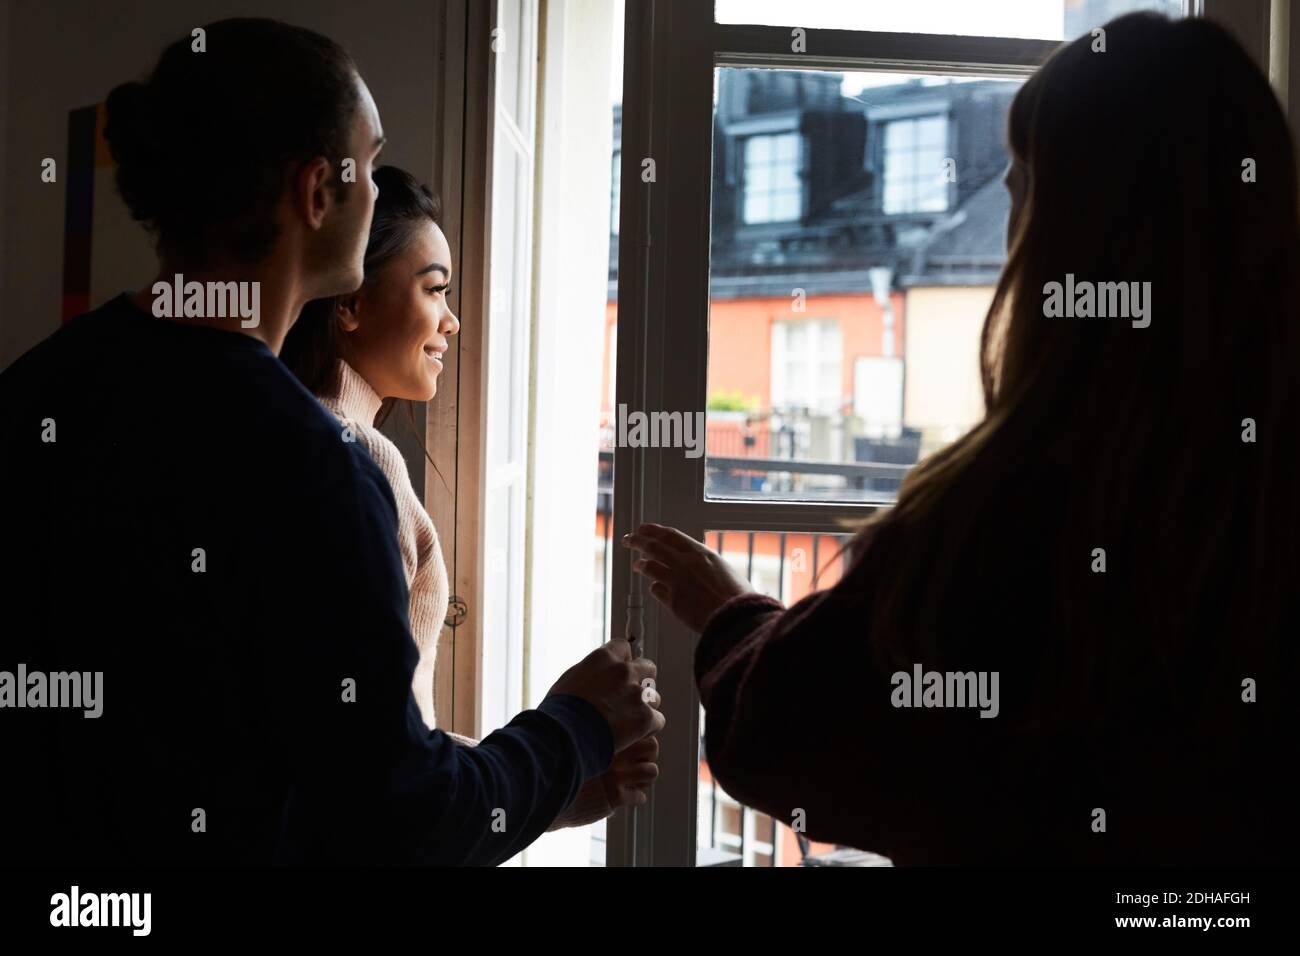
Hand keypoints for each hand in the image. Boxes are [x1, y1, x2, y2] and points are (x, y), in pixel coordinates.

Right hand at [546, 638, 664, 752]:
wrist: (564, 736)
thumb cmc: (559, 712)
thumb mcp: (569, 681)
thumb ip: (590, 672)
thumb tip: (597, 674)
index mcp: (603, 658)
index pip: (624, 647)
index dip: (624, 661)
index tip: (620, 671)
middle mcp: (623, 671)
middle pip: (648, 668)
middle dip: (643, 680)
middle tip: (631, 697)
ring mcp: (636, 694)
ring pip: (654, 698)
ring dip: (643, 708)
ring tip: (626, 723)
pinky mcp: (645, 717)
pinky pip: (657, 720)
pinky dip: (647, 729)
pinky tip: (633, 736)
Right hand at [549, 735, 659, 829]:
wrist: (545, 787)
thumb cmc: (556, 758)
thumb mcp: (573, 735)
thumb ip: (592, 726)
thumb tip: (603, 715)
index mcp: (607, 733)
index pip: (643, 726)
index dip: (643, 734)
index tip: (635, 741)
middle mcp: (615, 752)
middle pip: (652, 746)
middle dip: (648, 755)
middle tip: (637, 761)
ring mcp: (617, 774)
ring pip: (651, 771)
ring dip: (645, 776)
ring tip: (633, 780)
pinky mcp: (616, 796)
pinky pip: (640, 797)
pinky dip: (635, 797)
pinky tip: (624, 796)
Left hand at [622, 523, 753, 631]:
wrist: (738, 618)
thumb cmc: (738, 596)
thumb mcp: (725, 569)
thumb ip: (705, 563)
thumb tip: (696, 562)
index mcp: (701, 553)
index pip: (670, 535)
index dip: (653, 530)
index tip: (643, 528)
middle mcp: (686, 564)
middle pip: (653, 546)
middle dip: (637, 541)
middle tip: (629, 540)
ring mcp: (677, 582)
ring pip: (649, 566)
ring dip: (641, 564)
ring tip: (637, 565)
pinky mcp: (673, 602)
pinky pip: (656, 590)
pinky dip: (654, 587)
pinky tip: (654, 587)